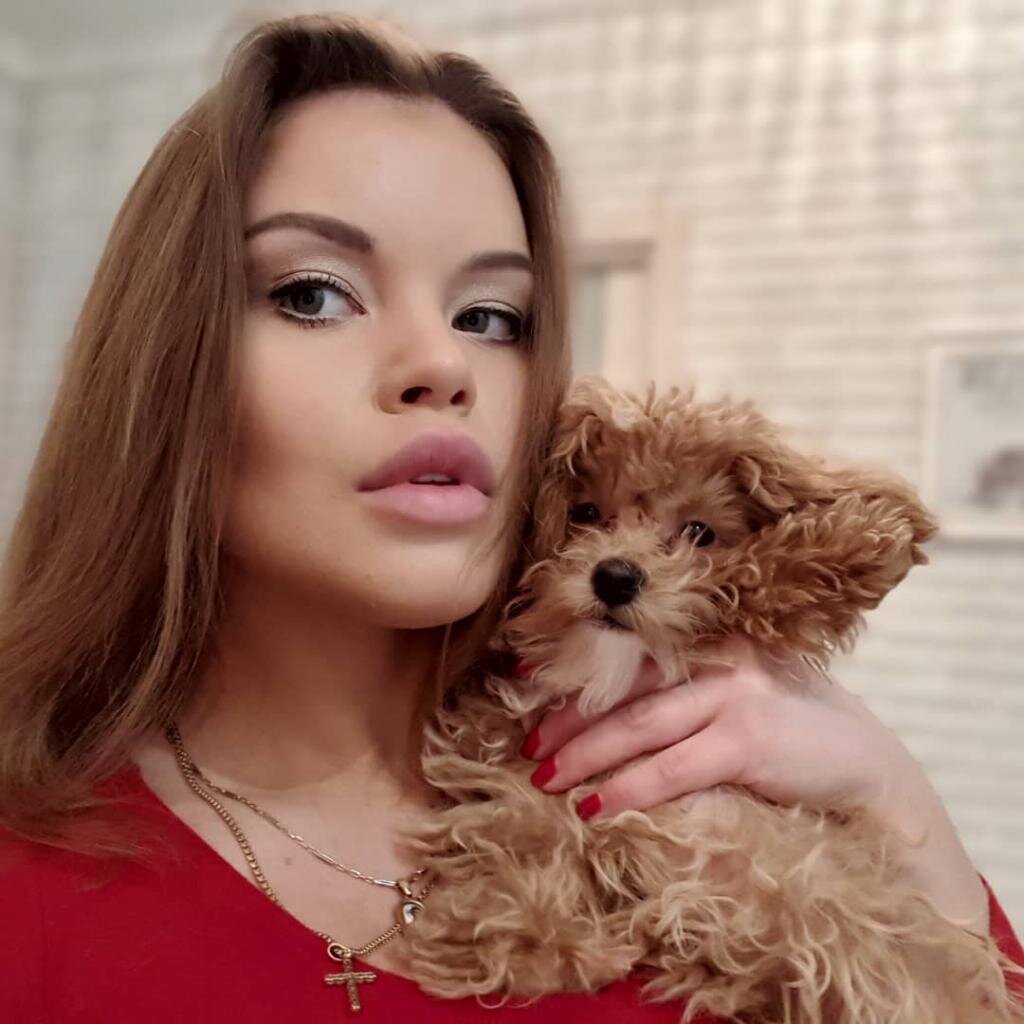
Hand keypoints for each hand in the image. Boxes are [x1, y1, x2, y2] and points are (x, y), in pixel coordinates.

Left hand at [519, 634, 989, 933]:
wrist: (868, 766)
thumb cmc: (790, 731)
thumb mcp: (736, 695)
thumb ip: (685, 690)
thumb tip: (609, 712)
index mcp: (710, 640)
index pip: (628, 654)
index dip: (574, 670)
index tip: (524, 682)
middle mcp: (717, 657)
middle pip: (624, 689)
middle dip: (569, 719)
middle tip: (527, 747)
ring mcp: (733, 695)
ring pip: (638, 725)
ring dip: (586, 755)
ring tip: (546, 779)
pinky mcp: (748, 741)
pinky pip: (672, 767)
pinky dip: (629, 787)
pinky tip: (596, 807)